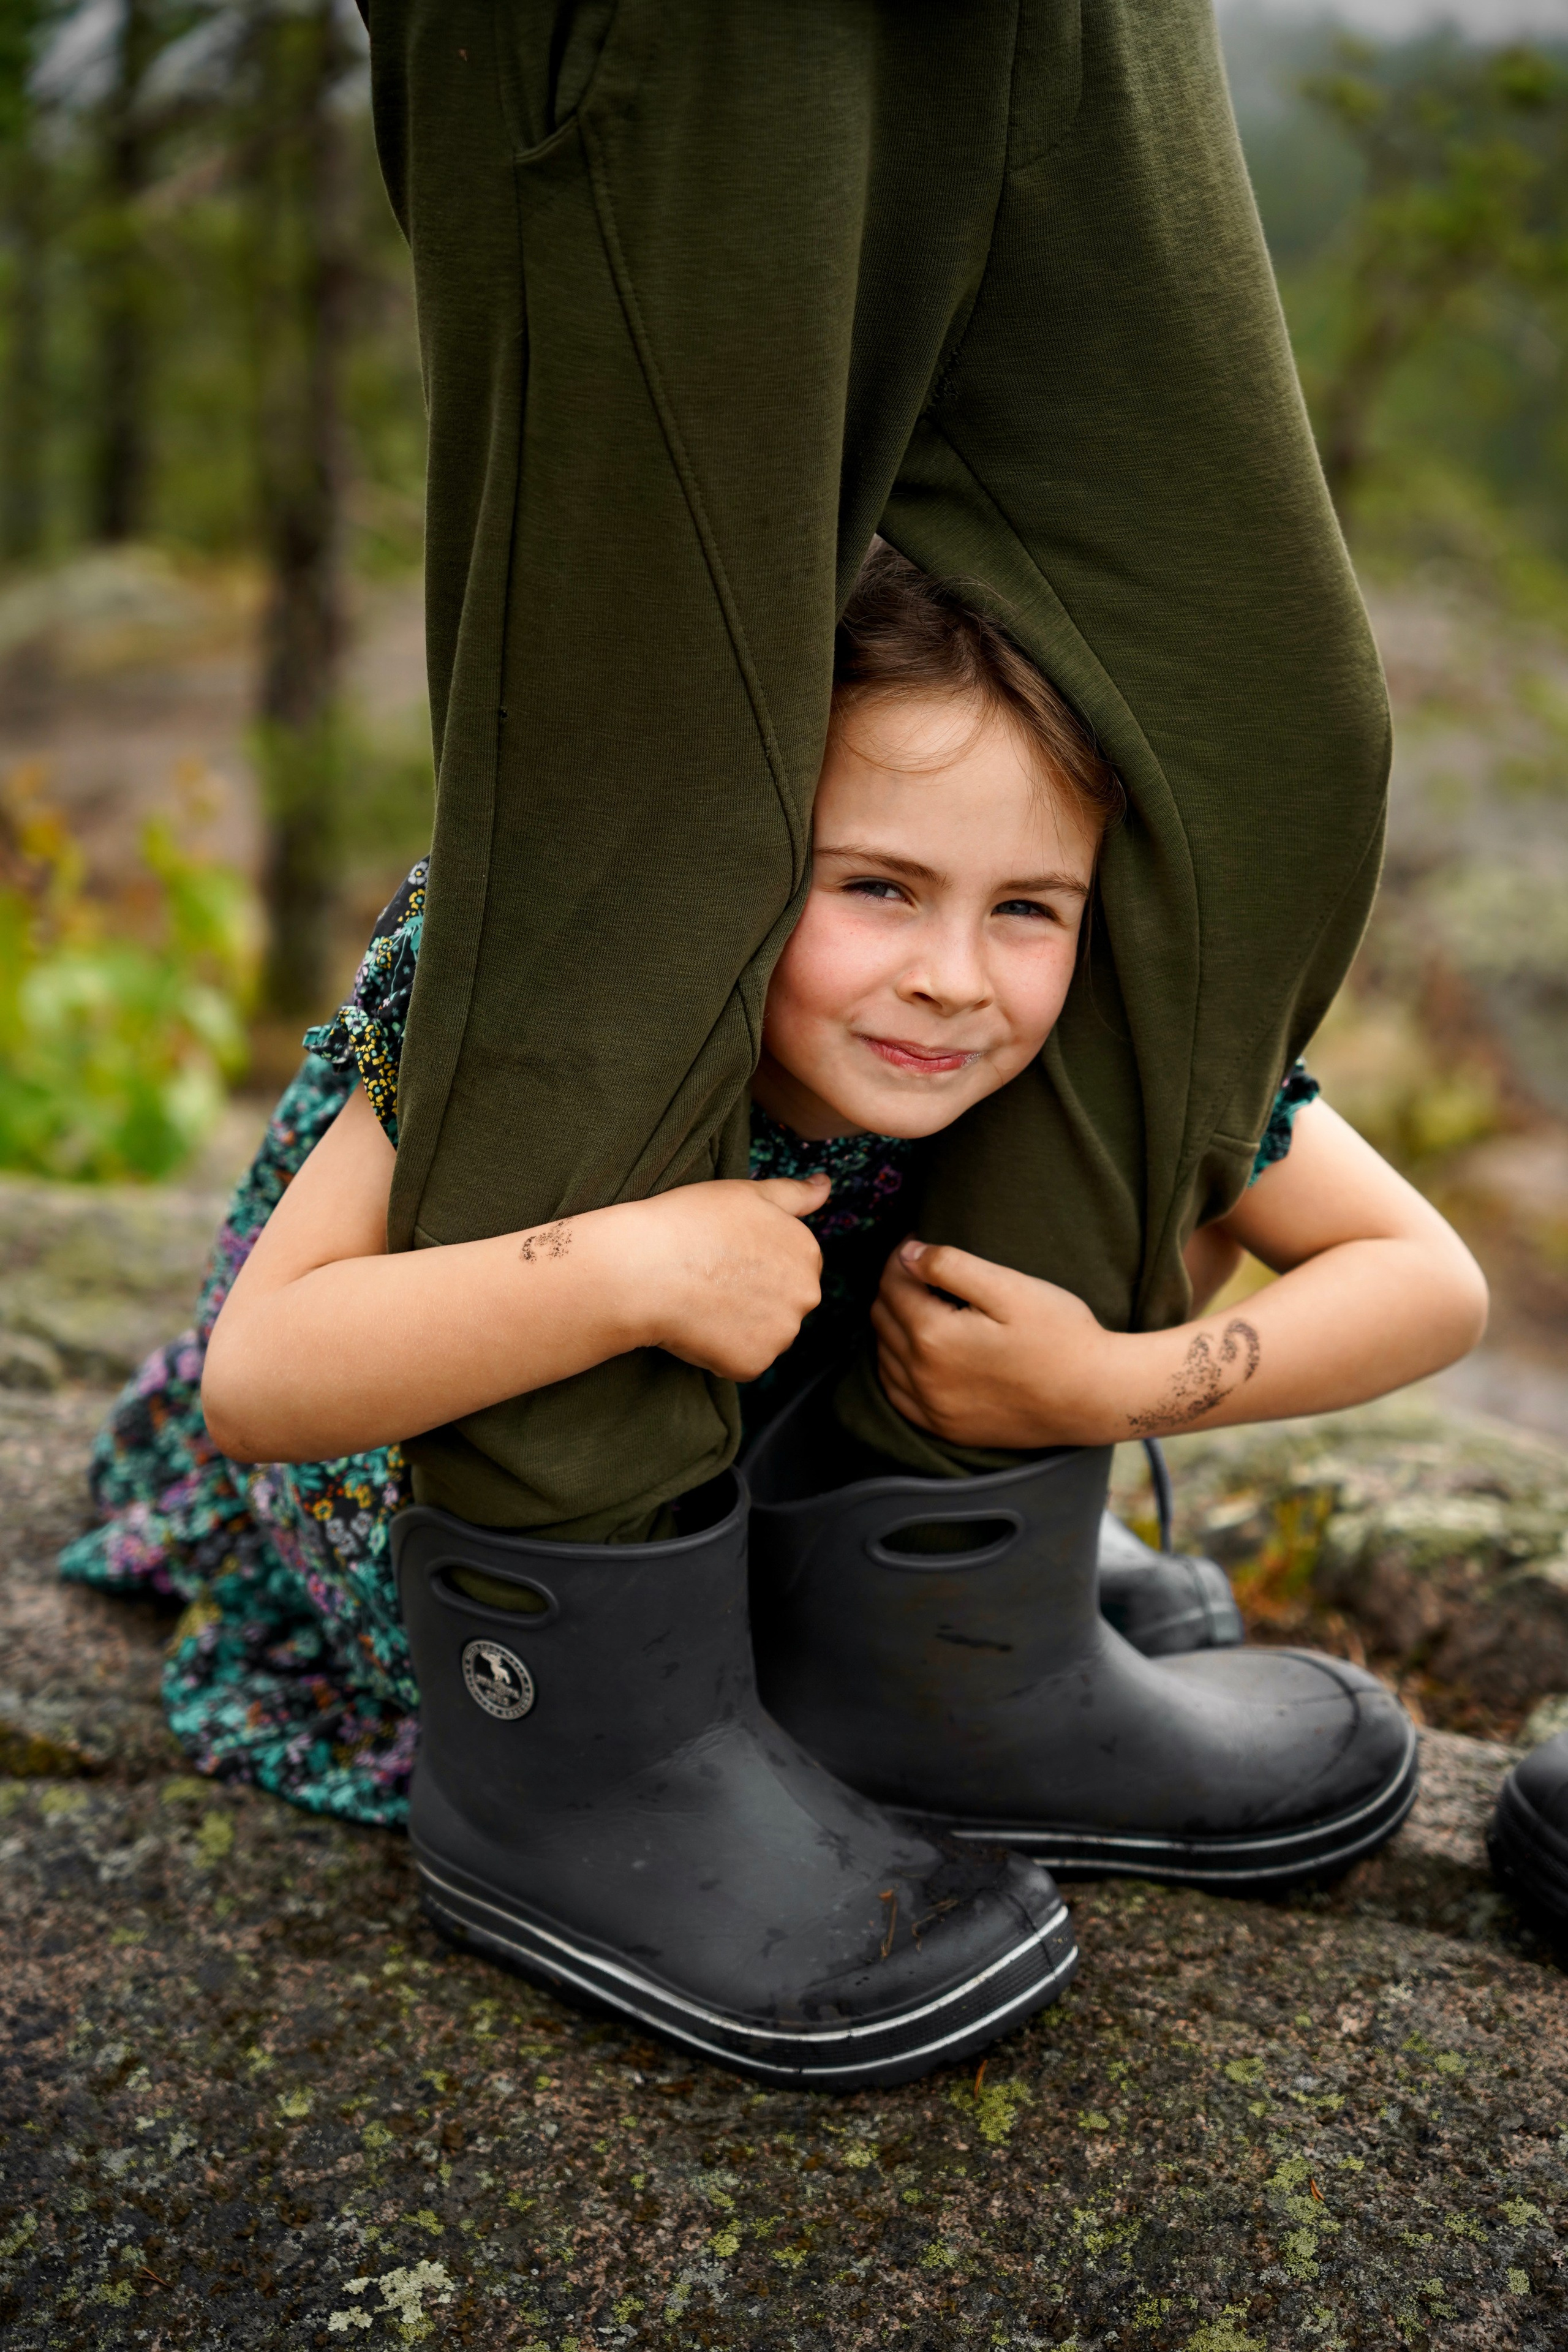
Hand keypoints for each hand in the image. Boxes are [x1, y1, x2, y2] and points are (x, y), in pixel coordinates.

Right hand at [624, 1174, 828, 1380]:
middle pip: (785, 1302)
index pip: (793, 1264)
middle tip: (713, 1281)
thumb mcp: (747, 1193)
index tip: (726, 1256)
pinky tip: (697, 1328)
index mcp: (807, 1252)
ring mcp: (781, 1333)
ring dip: (740, 1326)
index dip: (756, 1261)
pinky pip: (742, 1361)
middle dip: (756, 1296)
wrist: (644, 1267)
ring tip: (703, 1303)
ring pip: (765, 1334)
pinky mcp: (753, 1364)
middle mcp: (805, 1295)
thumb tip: (826, 1185)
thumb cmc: (690, 1222)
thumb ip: (794, 1193)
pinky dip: (721, 1351)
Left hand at [871, 1237, 1119, 1447]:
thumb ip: (951, 1266)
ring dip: (893, 1325)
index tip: (920, 1241)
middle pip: (882, 1317)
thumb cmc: (1059, 1335)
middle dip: (895, 1286)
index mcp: (933, 1335)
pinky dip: (896, 1367)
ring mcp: (931, 1408)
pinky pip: (896, 1394)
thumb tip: (908, 1254)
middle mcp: (922, 1376)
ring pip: (883, 1355)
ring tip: (922, 1304)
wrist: (1094, 1396)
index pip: (893, 1283)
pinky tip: (916, 1352)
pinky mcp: (944, 1428)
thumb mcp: (1009, 1288)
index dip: (903, 1255)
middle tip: (922, 1270)